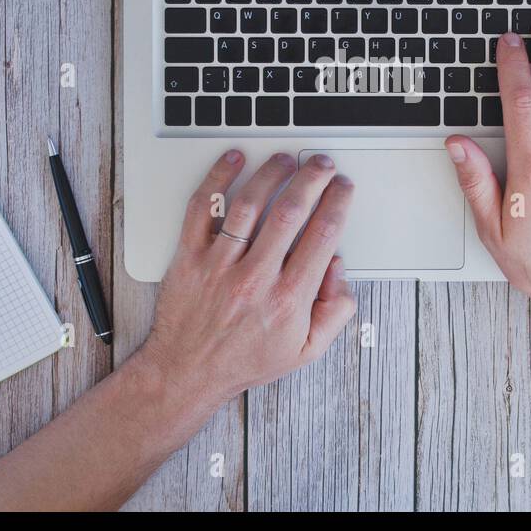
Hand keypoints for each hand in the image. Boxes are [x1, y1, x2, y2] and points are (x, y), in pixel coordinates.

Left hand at [137, 151, 356, 418]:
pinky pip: (203, 208)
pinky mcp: (190, 257)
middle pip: (290, 211)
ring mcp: (220, 265)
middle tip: (321, 164)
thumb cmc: (245, 360)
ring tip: (285, 159)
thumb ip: (334, 311)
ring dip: (271, 173)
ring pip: (250, 204)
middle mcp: (255, 278)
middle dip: (312, 179)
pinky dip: (217, 178)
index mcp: (288, 299)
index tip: (343, 188)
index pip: (322, 235)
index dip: (338, 203)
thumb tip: (338, 268)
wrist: (188, 372)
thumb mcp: (305, 350)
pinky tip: (232, 161)